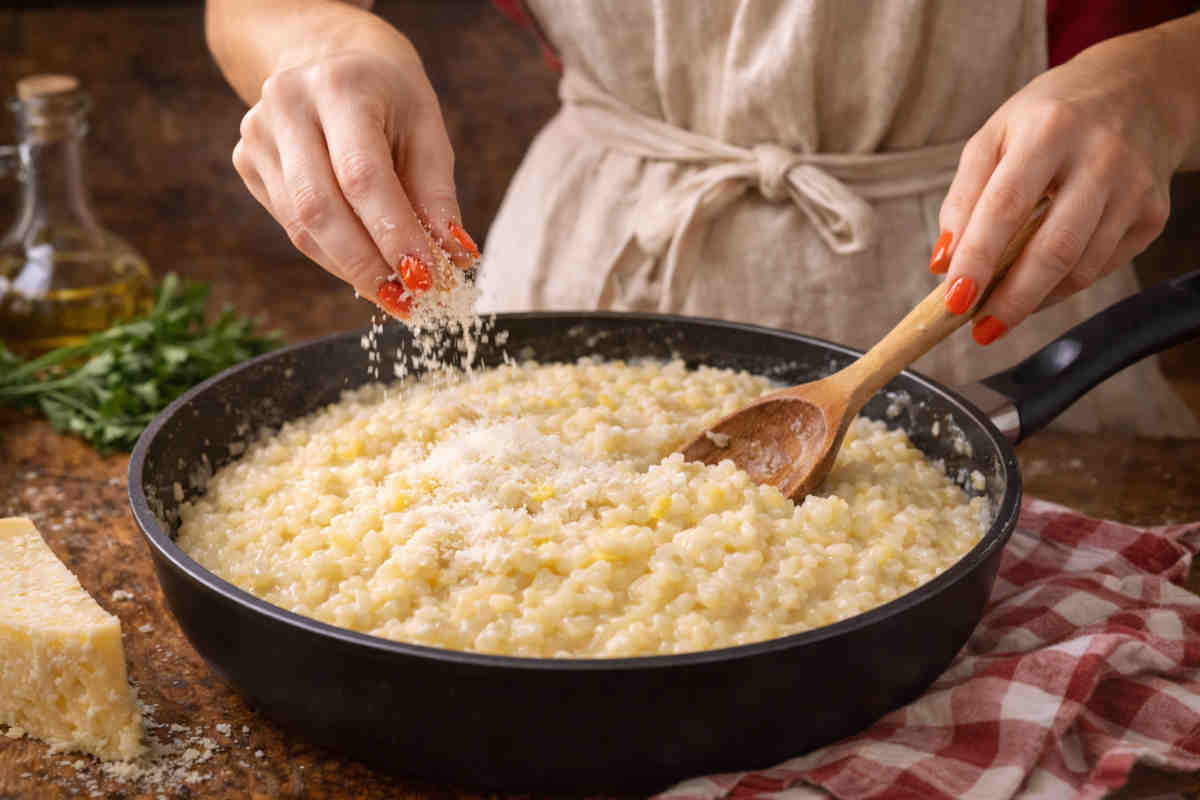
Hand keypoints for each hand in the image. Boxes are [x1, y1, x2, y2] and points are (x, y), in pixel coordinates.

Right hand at [232, 47, 478, 315]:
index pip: (362, 177)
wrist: (332, 61)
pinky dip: (334, 257)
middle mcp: (287, 106)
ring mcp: (257, 135)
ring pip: (302, 227)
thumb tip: (455, 258)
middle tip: (409, 303)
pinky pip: (293, 228)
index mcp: (338, 86)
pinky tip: (367, 269)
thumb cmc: (391, 100)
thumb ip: (436, 196)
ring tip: (396, 296)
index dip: (394, 235)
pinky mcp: (247, 163)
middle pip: (320, 207)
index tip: (427, 281)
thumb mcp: (426, 132)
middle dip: (368, 266)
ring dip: (352, 270)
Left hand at [931, 27, 1192, 345]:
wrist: (1140, 89)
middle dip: (1011, 299)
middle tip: (979, 329)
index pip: (1007, 206)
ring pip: (1080, 266)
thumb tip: (943, 261)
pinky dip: (1062, 288)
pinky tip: (1037, 291)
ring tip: (998, 313)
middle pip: (1053, 248)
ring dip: (1034, 300)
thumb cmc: (1052, 116)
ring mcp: (1134, 188)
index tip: (954, 298)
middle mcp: (1101, 157)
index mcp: (1050, 129)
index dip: (978, 258)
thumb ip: (963, 196)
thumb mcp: (996, 135)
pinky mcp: (1154, 213)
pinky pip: (1101, 266)